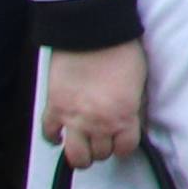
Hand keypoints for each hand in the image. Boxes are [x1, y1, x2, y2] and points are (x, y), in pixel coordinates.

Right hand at [38, 38, 147, 171]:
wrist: (91, 32)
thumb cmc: (121, 51)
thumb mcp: (138, 83)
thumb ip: (132, 106)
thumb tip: (129, 119)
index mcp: (124, 116)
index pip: (125, 148)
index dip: (123, 145)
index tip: (120, 139)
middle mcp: (99, 123)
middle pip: (100, 154)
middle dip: (103, 147)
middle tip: (101, 137)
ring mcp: (74, 118)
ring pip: (75, 156)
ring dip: (80, 152)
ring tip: (81, 142)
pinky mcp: (54, 107)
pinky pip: (49, 134)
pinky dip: (53, 136)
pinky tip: (59, 132)